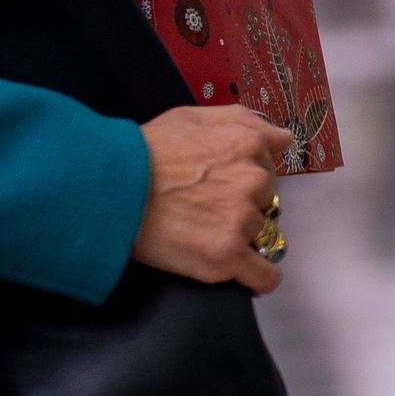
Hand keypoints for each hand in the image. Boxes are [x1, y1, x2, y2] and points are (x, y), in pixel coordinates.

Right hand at [133, 106, 295, 292]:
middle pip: (266, 202)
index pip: (270, 166)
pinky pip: (264, 275)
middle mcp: (254, 180)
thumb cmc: (145, 151)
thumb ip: (243, 122)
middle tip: (207, 210)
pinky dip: (259, 278)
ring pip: (261, 235)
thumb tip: (281, 139)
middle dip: (245, 207)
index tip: (226, 186)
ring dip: (242, 238)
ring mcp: (242, 219)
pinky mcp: (228, 255)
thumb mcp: (193, 117)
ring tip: (204, 235)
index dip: (248, 178)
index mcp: (248, 144)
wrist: (112, 187)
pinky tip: (244, 275)